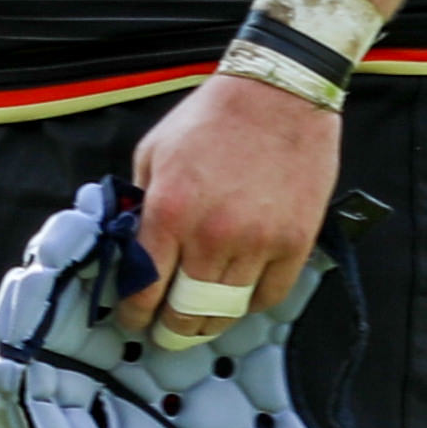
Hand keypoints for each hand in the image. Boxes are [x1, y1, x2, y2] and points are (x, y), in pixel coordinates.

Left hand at [119, 69, 342, 338]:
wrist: (278, 93)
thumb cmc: (210, 118)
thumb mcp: (153, 152)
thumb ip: (141, 202)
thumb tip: (132, 242)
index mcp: (169, 210)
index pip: (145, 286)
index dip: (134, 314)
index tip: (131, 321)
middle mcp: (212, 235)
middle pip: (186, 311)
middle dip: (170, 330)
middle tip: (164, 334)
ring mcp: (258, 242)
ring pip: (227, 310)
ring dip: (209, 322)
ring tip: (199, 322)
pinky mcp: (295, 242)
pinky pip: (269, 295)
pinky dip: (251, 304)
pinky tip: (238, 298)